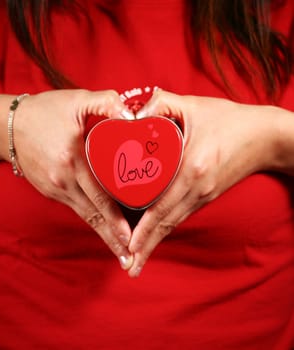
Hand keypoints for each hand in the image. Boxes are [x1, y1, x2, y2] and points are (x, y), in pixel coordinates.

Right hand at [12, 89, 134, 269]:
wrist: (7, 125)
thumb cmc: (43, 112)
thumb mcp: (76, 100)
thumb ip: (106, 102)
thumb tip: (133, 115)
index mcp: (72, 161)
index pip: (100, 198)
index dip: (116, 220)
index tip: (131, 239)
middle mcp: (63, 182)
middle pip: (93, 216)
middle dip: (112, 239)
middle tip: (129, 259)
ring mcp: (56, 189)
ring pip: (85, 216)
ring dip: (102, 233)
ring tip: (119, 251)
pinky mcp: (52, 190)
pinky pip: (76, 208)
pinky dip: (91, 219)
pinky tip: (102, 225)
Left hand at [127, 89, 276, 276]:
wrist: (267, 137)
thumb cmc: (231, 121)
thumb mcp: (195, 106)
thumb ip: (162, 103)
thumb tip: (133, 112)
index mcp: (193, 169)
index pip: (162, 207)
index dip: (144, 230)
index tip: (128, 246)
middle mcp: (198, 189)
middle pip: (167, 224)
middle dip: (146, 246)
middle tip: (129, 266)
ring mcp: (205, 195)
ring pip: (175, 224)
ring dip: (156, 242)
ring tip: (138, 258)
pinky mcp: (208, 195)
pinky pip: (183, 215)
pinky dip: (167, 228)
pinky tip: (156, 234)